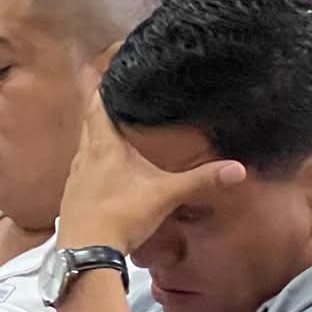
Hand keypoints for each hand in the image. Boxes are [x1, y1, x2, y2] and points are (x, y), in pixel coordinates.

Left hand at [57, 93, 245, 253]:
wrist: (86, 254)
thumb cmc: (120, 217)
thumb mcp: (165, 196)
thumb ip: (201, 180)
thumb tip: (238, 169)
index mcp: (104, 144)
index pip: (98, 99)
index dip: (103, 77)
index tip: (111, 58)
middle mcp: (84, 154)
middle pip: (89, 116)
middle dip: (101, 99)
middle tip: (115, 85)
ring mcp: (75, 176)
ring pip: (85, 142)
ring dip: (97, 130)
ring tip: (115, 123)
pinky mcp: (73, 195)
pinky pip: (83, 166)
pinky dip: (94, 158)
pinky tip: (107, 168)